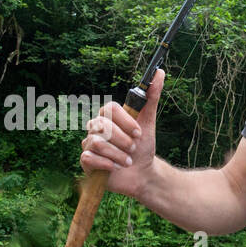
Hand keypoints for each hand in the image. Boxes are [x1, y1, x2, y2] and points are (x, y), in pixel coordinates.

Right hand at [80, 70, 163, 197]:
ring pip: (98, 143)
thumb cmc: (144, 147)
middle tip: (134, 149)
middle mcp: (96, 128)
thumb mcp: (149, 122)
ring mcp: (89, 144)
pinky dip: (107, 164)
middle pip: (103, 126)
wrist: (143, 173)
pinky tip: (116, 168)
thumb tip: (160, 73)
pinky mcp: (86, 161)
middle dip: (124, 141)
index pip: (110, 108)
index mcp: (108, 116)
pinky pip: (89, 158)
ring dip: (118, 155)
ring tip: (128, 161)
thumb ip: (152, 98)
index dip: (125, 121)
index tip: (139, 133)